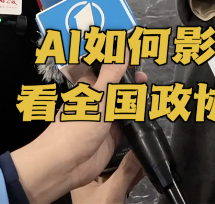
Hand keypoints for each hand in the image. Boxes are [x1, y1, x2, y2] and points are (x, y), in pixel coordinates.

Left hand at [11, 56, 147, 203]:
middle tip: (144, 77)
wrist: (66, 164)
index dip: (118, 61)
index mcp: (89, 87)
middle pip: (117, 87)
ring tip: (148, 93)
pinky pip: (128, 125)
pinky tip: (148, 114)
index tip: (133, 53)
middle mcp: (97, 102)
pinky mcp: (112, 137)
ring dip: (135, 100)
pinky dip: (138, 120)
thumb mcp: (96, 96)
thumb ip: (112, 74)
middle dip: (130, 81)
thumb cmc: (75, 127)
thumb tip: (122, 50)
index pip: (105, 68)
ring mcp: (105, 119)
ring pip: (124, 105)